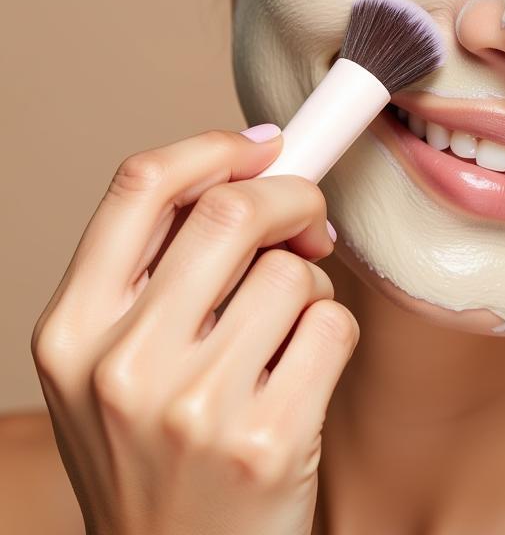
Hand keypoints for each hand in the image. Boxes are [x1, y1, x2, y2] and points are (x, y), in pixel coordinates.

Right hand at [30, 127, 357, 534]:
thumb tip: (254, 163)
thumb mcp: (111, 364)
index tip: (261, 149)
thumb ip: (159, 268)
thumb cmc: (155, 457)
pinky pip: (332, 323)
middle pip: (233, 209)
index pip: (140, 186)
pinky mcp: (266, 442)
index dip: (214, 149)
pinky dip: (331, 332)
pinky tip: (301, 373)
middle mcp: (121, 367)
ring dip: (308, 283)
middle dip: (293, 198)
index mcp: (71, 332)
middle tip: (308, 221)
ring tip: (285, 329)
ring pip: (292, 269)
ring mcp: (193, 408)